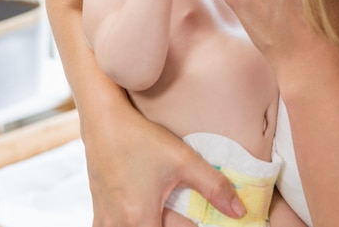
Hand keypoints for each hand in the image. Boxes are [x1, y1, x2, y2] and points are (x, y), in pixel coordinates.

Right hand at [85, 110, 244, 226]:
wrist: (104, 121)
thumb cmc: (141, 139)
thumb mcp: (183, 160)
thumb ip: (214, 187)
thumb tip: (240, 211)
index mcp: (140, 219)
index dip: (196, 226)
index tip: (205, 218)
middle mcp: (118, 225)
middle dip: (178, 225)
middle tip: (190, 213)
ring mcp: (104, 220)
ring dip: (156, 223)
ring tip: (169, 211)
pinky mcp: (99, 212)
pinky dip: (133, 223)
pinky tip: (145, 211)